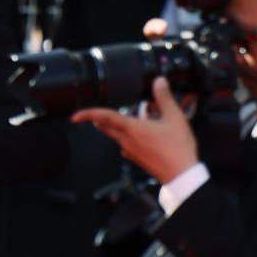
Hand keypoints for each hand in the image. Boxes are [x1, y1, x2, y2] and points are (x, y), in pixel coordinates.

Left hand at [70, 76, 200, 184]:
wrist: (181, 174)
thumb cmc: (177, 149)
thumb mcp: (174, 117)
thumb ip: (164, 97)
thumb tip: (158, 82)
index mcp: (132, 129)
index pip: (105, 118)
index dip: (88, 114)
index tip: (75, 116)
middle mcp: (127, 141)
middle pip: (107, 127)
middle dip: (101, 119)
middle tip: (98, 114)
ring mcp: (130, 152)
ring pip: (119, 135)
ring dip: (123, 125)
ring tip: (144, 116)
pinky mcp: (136, 158)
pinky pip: (128, 144)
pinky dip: (132, 135)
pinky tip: (148, 132)